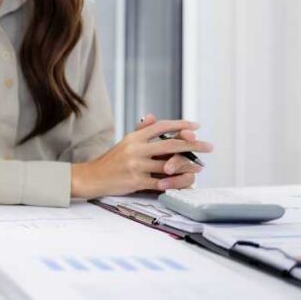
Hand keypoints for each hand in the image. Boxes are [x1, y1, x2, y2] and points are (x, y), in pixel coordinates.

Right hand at [71, 118, 211, 197]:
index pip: (161, 127)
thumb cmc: (111, 160)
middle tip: (208, 146)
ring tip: (199, 166)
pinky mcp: (135, 181)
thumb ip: (141, 130)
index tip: (195, 126)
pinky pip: (161, 182)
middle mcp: (135, 149)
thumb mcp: (125, 142)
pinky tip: (184, 181)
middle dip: (193, 145)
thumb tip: (154, 117)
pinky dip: (174, 182)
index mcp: (134, 137)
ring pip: (169, 165)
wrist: (92, 176)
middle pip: (171, 144)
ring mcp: (135, 165)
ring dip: (188, 166)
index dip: (180, 125)